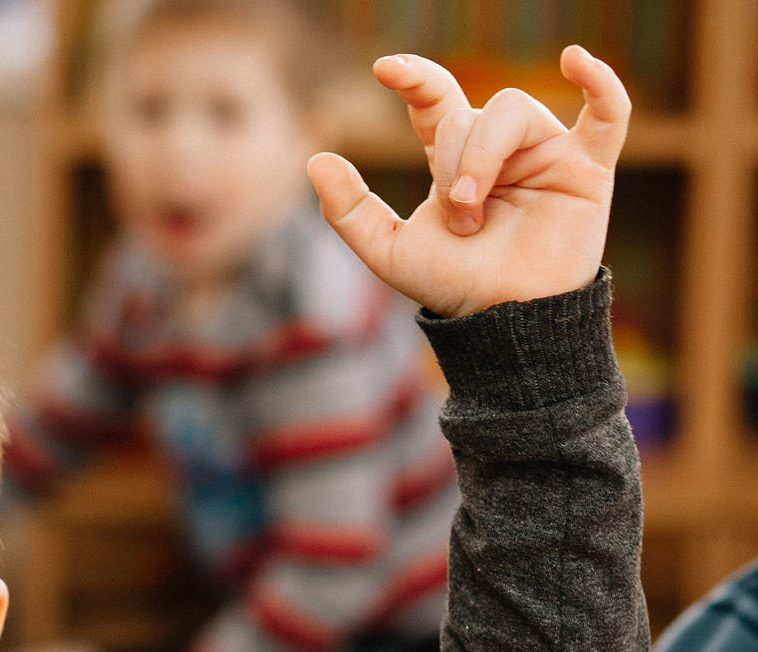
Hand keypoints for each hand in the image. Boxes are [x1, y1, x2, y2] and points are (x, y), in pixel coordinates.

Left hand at [307, 45, 628, 317]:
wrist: (503, 321)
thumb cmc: (453, 286)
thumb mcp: (388, 251)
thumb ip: (348, 210)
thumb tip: (316, 159)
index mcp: (454, 160)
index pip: (435, 101)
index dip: (413, 79)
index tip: (383, 69)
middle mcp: (500, 148)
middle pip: (469, 116)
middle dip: (452, 165)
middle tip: (457, 220)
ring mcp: (546, 152)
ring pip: (513, 110)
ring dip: (485, 156)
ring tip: (477, 210)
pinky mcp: (588, 167)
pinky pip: (607, 112)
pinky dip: (601, 82)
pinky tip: (575, 59)